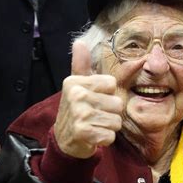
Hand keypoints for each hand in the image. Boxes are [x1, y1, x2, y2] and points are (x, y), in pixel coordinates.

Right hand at [54, 40, 123, 158]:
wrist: (64, 140)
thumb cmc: (76, 109)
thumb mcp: (79, 85)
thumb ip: (83, 64)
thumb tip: (79, 41)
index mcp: (75, 82)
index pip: (112, 84)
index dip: (108, 94)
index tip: (95, 99)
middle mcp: (76, 95)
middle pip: (117, 104)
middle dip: (111, 113)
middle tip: (95, 116)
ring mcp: (79, 114)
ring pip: (116, 121)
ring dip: (109, 127)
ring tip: (94, 125)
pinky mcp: (83, 132)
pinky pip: (110, 135)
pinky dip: (105, 139)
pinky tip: (93, 136)